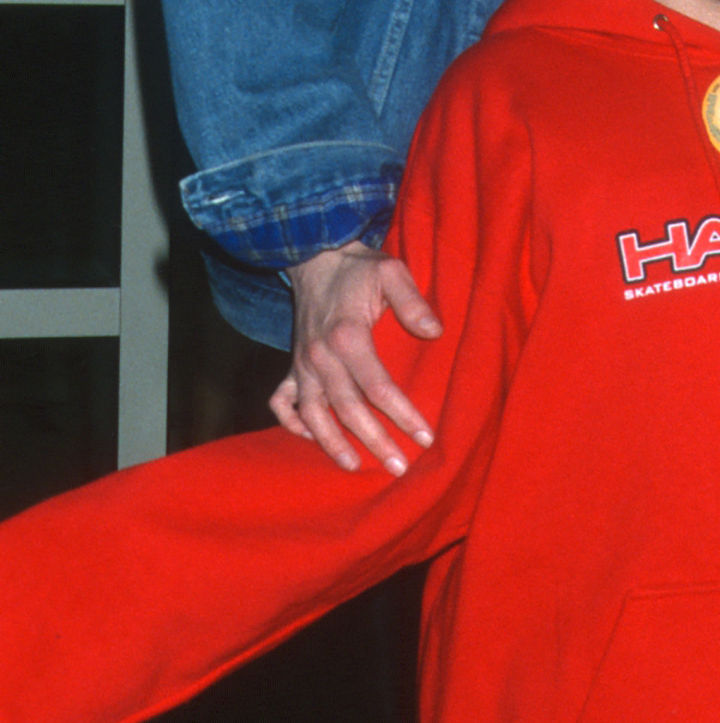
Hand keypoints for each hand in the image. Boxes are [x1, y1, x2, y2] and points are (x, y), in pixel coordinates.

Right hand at [271, 242, 442, 475]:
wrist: (314, 255)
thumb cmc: (358, 268)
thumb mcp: (390, 271)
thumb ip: (412, 301)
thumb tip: (434, 331)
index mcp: (348, 336)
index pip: (379, 388)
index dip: (403, 416)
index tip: (425, 437)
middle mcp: (321, 356)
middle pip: (348, 410)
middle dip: (374, 441)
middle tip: (398, 467)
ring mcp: (302, 363)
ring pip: (312, 413)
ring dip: (330, 443)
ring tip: (352, 466)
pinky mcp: (292, 364)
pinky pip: (282, 401)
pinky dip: (292, 422)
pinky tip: (311, 437)